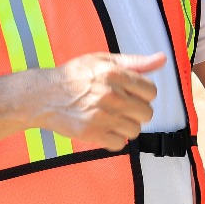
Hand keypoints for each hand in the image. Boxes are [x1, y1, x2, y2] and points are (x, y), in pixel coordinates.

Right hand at [33, 52, 165, 150]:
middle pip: (147, 112)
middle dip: (136, 111)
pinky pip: (119, 143)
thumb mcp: (103, 60)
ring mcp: (102, 116)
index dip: (143, 94)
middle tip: (121, 107)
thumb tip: (162, 59)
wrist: (43, 96)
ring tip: (112, 118)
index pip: (151, 91)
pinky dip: (114, 139)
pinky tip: (104, 128)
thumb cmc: (73, 76)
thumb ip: (134, 62)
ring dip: (126, 126)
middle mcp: (111, 95)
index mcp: (115, 74)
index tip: (132, 94)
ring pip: (135, 130)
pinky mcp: (93, 133)